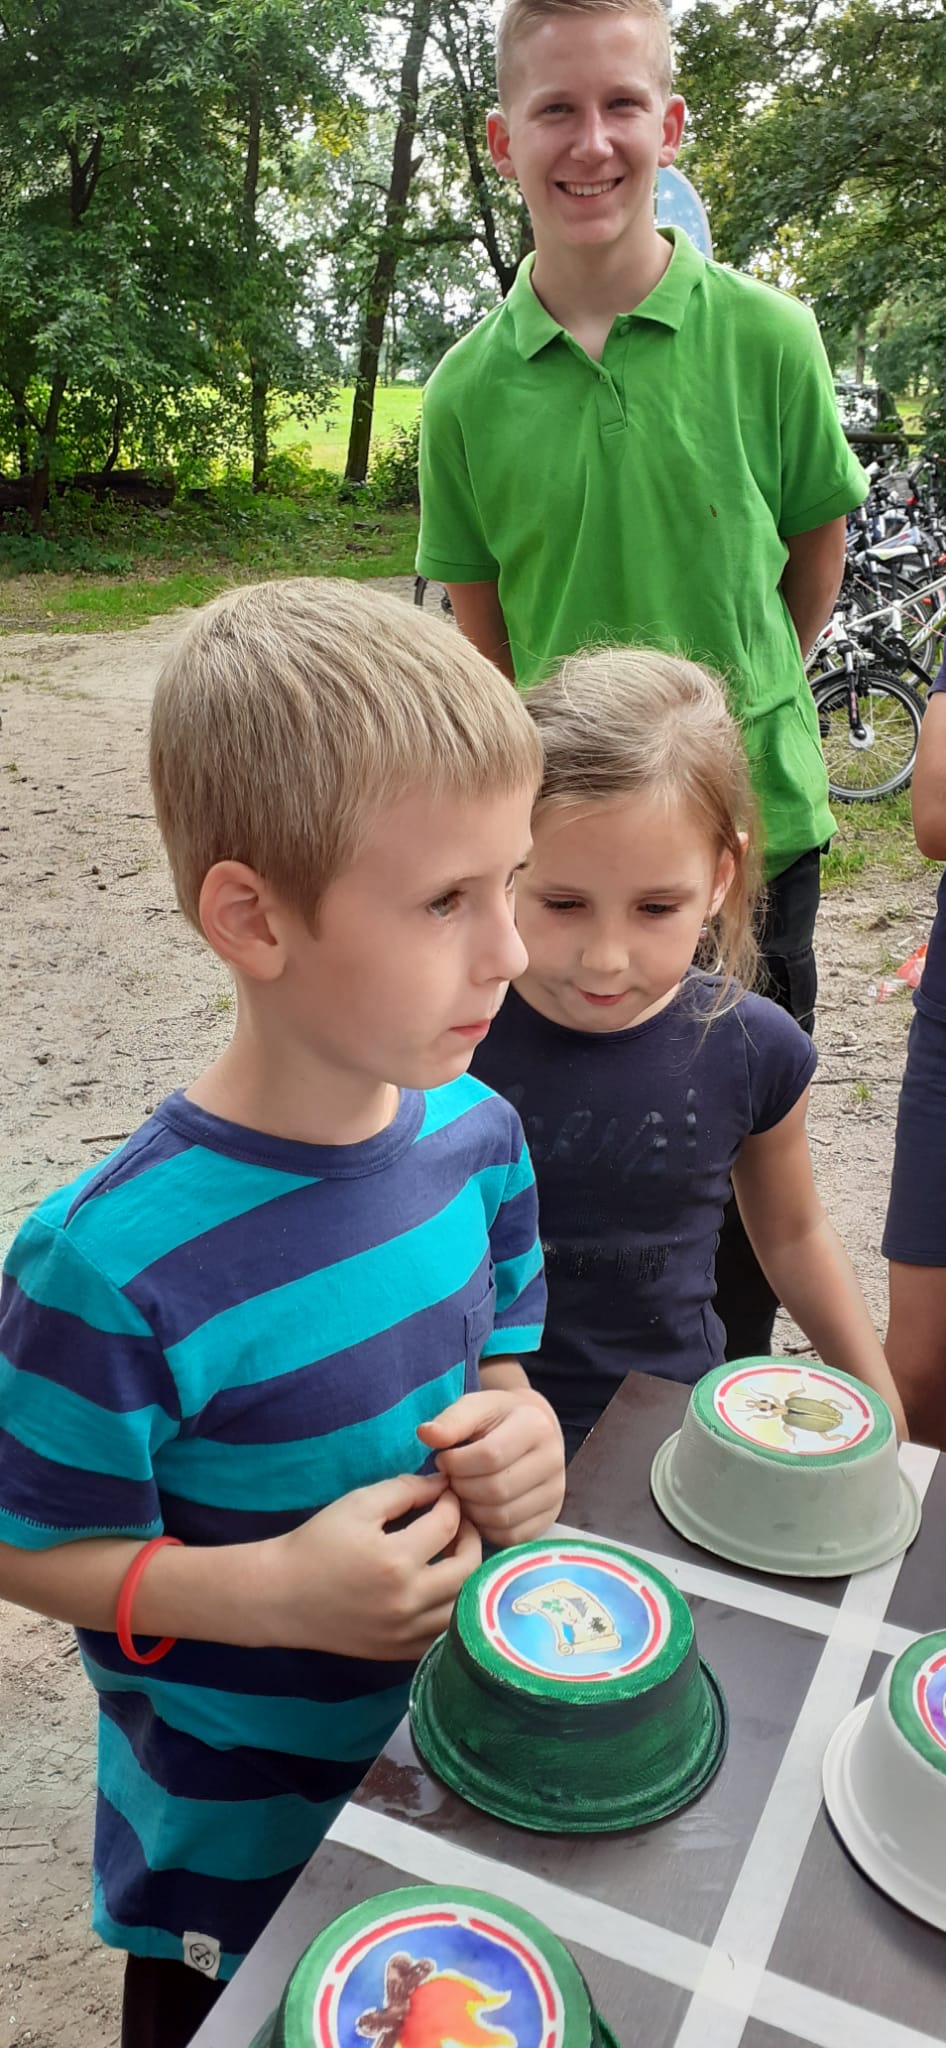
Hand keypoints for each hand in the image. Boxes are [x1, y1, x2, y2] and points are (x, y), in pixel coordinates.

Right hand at [271, 1472, 480, 1660]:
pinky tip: (444, 1590)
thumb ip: (404, 1490)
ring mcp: (406, 1632)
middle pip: (468, 1568)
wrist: (281, 1595)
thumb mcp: (357, 1504)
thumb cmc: (317, 1544)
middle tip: (460, 1523)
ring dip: (468, 1575)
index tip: (446, 1494)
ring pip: (464, 1605)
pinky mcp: (400, 1651)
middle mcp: (408, 1601)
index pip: (448, 1526)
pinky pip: (446, 1635)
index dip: (452, 1503)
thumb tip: (443, 1485)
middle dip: (471, 1537)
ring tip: (455, 1554)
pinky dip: (455, 1611)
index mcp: (396, 1560)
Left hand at [417, 1389, 565, 1547]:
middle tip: (451, 1479)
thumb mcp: (474, 1407)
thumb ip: (451, 1420)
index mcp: (537, 1426)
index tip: (444, 1458)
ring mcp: (555, 1493)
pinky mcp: (550, 1518)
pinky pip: (511, 1537)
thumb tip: (426, 1434)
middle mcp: (554, 1461)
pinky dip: (486, 1528)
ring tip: (462, 1492)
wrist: (530, 1430)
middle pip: (497, 1490)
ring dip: (471, 1511)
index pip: (490, 1455)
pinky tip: (476, 1509)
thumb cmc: (497, 1419)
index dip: (457, 1463)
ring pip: (503, 1517)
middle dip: (462, 1488)